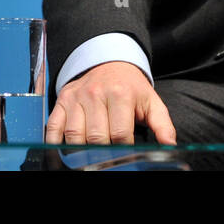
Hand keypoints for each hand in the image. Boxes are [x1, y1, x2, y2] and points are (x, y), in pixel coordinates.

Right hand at [44, 61, 176, 145]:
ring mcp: (77, 97)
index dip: (124, 151)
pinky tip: (65, 152)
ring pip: (74, 135)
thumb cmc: (131, 87)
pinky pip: (54, 126)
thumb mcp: (151, 102)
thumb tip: (169, 145)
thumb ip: (163, 124)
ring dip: (81, 151)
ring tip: (90, 158)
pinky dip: (55, 142)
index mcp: (121, 94)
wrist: (109, 62)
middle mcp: (96, 94)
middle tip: (108, 161)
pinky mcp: (63, 99)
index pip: (120, 134)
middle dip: (103, 153)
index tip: (126, 157)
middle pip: (96, 137)